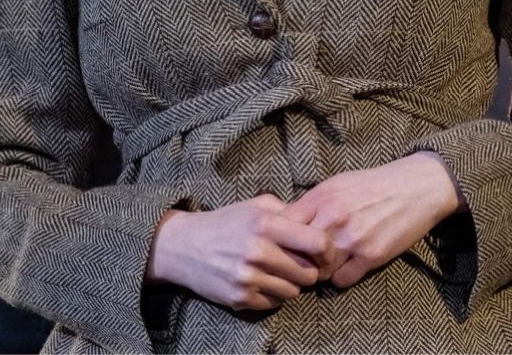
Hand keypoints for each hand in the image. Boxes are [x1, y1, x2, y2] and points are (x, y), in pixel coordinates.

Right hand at [146, 195, 327, 311]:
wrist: (183, 246)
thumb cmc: (225, 222)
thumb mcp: (255, 206)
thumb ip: (287, 211)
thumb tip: (318, 222)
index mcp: (265, 224)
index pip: (317, 243)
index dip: (328, 251)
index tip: (324, 253)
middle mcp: (258, 251)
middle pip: (309, 273)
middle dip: (308, 270)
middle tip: (297, 264)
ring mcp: (249, 277)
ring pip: (293, 292)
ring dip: (290, 284)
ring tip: (275, 271)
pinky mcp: (240, 298)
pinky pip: (274, 304)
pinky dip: (272, 295)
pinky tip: (260, 280)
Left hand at [281, 152, 463, 287]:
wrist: (412, 188)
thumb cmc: (371, 185)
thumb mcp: (335, 184)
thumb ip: (311, 204)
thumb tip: (286, 223)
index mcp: (320, 198)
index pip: (282, 227)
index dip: (280, 239)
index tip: (284, 244)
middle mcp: (332, 219)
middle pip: (298, 253)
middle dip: (298, 259)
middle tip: (304, 261)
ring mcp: (351, 239)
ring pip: (319, 271)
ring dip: (320, 271)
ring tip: (326, 264)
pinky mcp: (371, 257)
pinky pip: (342, 281)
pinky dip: (340, 278)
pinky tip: (346, 267)